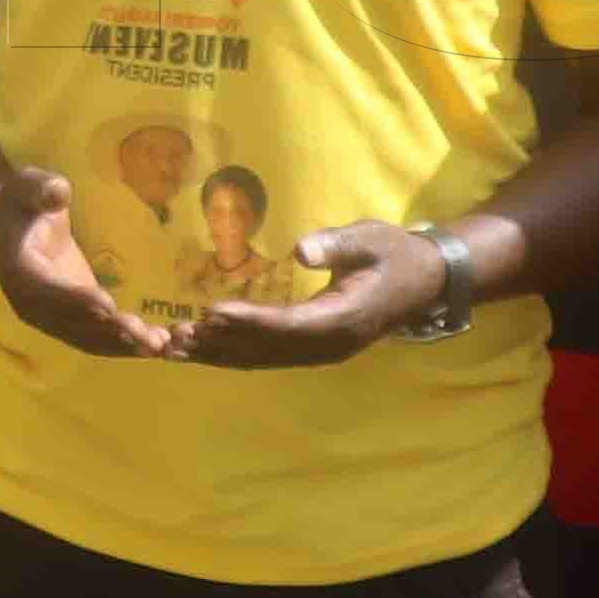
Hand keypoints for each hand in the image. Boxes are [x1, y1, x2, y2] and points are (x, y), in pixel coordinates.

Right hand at [0, 170, 175, 360]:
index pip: (47, 289)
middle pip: (71, 323)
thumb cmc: (19, 201)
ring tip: (160, 345)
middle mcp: (30, 303)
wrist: (3, 226)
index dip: (76, 298)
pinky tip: (156, 345)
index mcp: (18, 269)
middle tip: (148, 335)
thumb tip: (58, 192)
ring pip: (86, 338)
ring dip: (123, 345)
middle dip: (111, 331)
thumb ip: (41, 188)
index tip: (108, 305)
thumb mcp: (25, 185)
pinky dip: (123, 345)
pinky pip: (94, 338)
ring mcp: (48, 317)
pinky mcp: (68, 320)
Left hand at [184, 215, 456, 369]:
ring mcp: (322, 352)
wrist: (424, 281)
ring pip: (264, 359)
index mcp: (344, 319)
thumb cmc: (395, 253)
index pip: (288, 324)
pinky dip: (235, 353)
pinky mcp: (315, 350)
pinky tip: (205, 348)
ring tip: (176, 344)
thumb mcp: (371, 238)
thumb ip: (337, 244)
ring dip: (220, 353)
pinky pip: (270, 356)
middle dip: (220, 343)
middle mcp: (330, 345)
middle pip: (267, 350)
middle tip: (175, 334)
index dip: (248, 321)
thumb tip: (301, 250)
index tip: (210, 312)